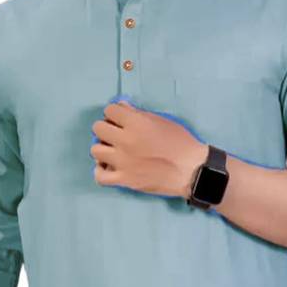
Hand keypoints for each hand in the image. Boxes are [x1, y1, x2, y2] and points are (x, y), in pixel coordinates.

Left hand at [90, 100, 207, 198]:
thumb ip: (138, 113)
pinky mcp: (125, 180)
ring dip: (103, 148)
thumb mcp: (162, 121)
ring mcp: (123, 162)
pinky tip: (109, 166)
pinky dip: (101, 171)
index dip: (115, 113)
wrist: (191, 170)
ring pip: (95, 150)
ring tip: (113, 151)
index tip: (121, 119)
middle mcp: (125, 141)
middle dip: (107, 128)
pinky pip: (99, 176)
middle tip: (116, 134)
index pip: (109, 110)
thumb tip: (121, 106)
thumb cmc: (180, 142)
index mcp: (136, 123)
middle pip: (98, 128)